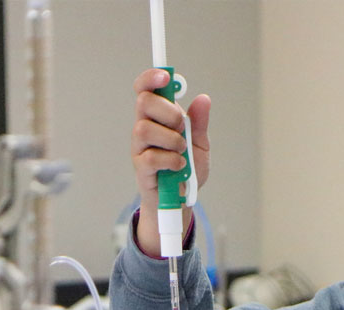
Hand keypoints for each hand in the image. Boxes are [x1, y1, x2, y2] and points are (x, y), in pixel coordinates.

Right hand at [131, 68, 211, 255]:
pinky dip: (171, 160)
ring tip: (181, 150)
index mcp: (157, 117)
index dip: (151, 78)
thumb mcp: (200, 144)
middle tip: (182, 128)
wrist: (181, 199)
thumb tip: (203, 99)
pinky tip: (179, 166)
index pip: (145, 89)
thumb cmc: (186, 169)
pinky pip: (152, 157)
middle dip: (169, 112)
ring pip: (143, 129)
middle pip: (143, 103)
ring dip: (170, 138)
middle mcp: (144, 127)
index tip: (165, 76)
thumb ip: (199, 123)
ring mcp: (139, 148)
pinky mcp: (140, 168)